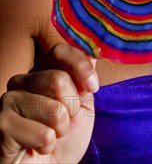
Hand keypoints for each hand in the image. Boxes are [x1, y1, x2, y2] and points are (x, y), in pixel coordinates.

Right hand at [0, 43, 97, 162]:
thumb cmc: (65, 139)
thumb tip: (95, 51)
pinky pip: (43, 133)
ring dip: (60, 129)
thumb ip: (86, 78)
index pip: (60, 51)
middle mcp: (21, 81)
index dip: (80, 66)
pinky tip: (37, 148)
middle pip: (58, 79)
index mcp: (41, 72)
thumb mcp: (83, 105)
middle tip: (63, 121)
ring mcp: (8, 101)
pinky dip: (48, 145)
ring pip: (53, 108)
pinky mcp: (2, 125)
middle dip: (72, 107)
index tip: (93, 86)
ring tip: (50, 135)